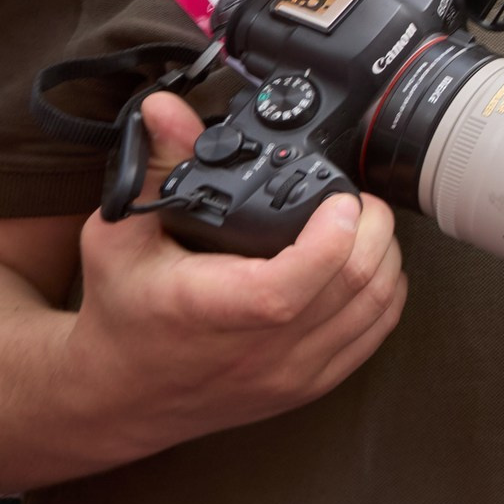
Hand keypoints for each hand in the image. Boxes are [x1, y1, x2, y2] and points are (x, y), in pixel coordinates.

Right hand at [66, 93, 405, 447]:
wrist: (118, 396)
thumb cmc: (121, 311)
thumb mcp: (119, 235)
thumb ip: (156, 167)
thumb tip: (166, 108)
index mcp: (212, 311)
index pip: (293, 284)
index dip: (332, 235)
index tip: (339, 199)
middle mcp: (259, 350)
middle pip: (354, 284)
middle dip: (372, 227)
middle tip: (357, 199)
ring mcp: (291, 374)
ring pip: (376, 307)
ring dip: (384, 256)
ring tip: (365, 226)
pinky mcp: (310, 386)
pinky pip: (374, 335)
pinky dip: (385, 294)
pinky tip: (370, 266)